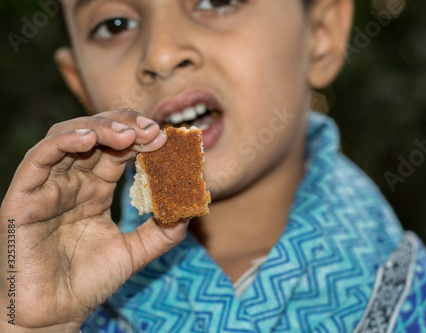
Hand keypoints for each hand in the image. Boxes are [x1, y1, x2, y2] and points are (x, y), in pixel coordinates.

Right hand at [0, 110, 188, 331]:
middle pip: (94, 135)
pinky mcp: (22, 199)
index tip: (166, 140)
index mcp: (93, 190)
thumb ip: (162, 232)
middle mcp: (70, 183)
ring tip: (128, 134)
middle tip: (153, 131)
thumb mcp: (134, 253)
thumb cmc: (88, 283)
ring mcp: (46, 188)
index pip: (118, 151)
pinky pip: (38, 160)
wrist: (55, 317)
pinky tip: (89, 139)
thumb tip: (191, 209)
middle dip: (124, 125)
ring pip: (66, 138)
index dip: (141, 140)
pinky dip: (62, 142)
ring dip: (98, 128)